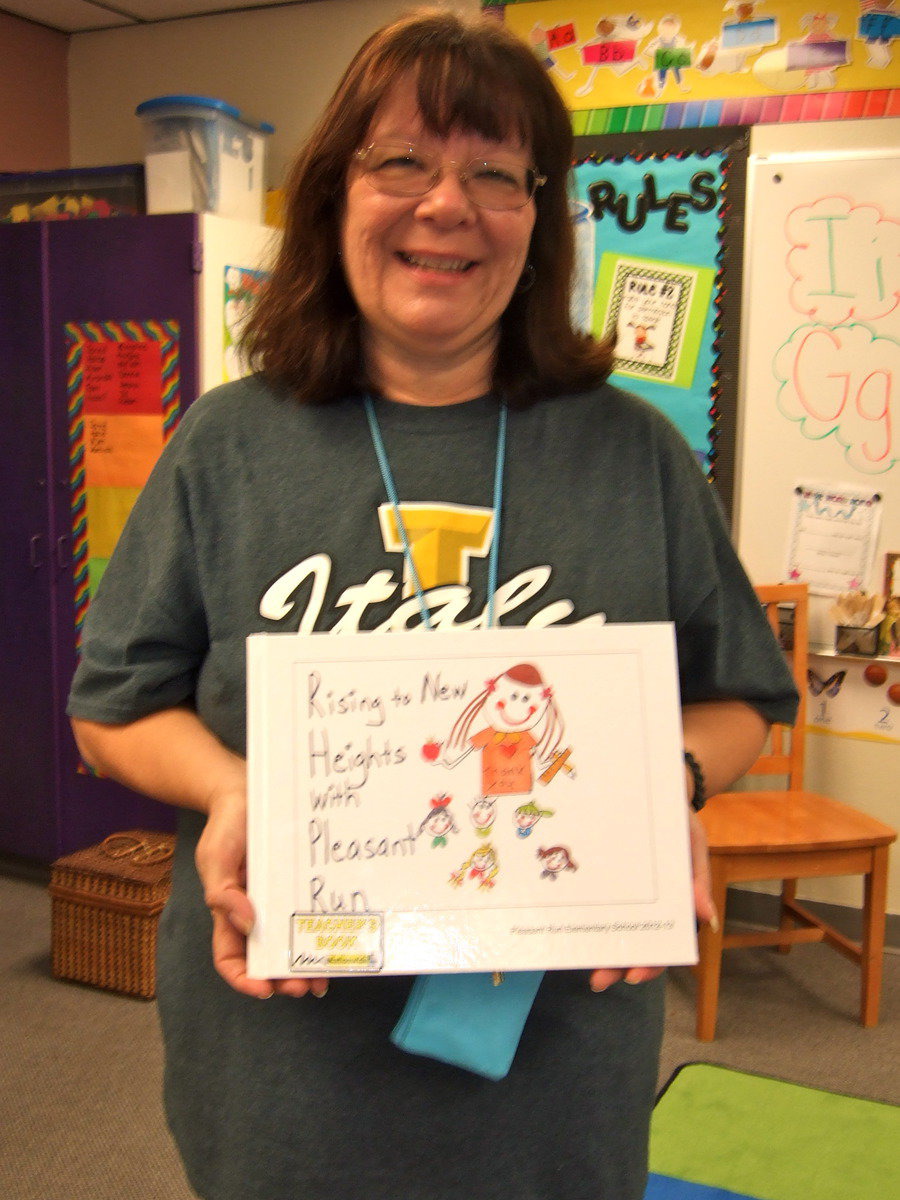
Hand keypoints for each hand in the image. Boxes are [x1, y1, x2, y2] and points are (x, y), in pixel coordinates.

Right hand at [196, 787, 327, 999]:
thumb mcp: (214, 857)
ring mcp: (280, 899)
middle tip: (305, 987)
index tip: (264, 989)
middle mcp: (257, 911)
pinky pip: (312, 911)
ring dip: (307, 964)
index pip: (230, 957)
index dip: (243, 979)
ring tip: (325, 977)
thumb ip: (222, 891)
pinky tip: (337, 940)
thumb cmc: (226, 827)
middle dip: (284, 979)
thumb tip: (247, 923)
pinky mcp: (301, 884)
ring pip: (293, 942)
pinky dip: (322, 930)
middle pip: (267, 958)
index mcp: (230, 911)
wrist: (247, 792)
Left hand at [588, 809, 716, 991]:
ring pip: (614, 928)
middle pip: (635, 943)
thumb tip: (709, 920)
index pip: (666, 941)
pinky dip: (588, 918)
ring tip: (583, 965)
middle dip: (618, 966)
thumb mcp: (693, 843)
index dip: (653, 962)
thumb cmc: (679, 819)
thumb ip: (698, 879)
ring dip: (601, 950)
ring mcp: (626, 892)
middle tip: (599, 981)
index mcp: (673, 901)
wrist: (655, 788)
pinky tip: (572, 929)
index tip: (634, 975)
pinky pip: (597, 901)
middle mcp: (648, 903)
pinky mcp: (606, 878)